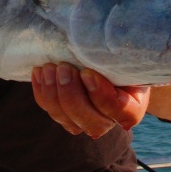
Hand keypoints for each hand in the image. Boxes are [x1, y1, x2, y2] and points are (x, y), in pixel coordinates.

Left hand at [31, 63, 150, 138]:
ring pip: (66, 120)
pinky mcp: (64, 114)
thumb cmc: (120, 55)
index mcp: (131, 108)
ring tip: (49, 68)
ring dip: (54, 94)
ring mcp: (83, 121)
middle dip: (72, 95)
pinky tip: (39, 72)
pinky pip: (49, 110)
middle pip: (91, 123)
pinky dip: (42, 92)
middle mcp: (108, 120)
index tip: (87, 73)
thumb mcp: (126, 55)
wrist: (105, 58)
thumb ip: (119, 58)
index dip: (102, 95)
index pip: (120, 111)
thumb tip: (103, 48)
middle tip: (64, 68)